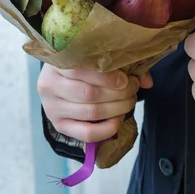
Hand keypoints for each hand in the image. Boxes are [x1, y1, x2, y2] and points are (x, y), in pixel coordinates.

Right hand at [38, 65, 152, 141]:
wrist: (59, 82)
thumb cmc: (81, 66)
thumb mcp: (94, 59)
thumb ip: (121, 66)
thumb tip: (146, 81)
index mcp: (55, 63)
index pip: (80, 70)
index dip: (108, 77)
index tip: (126, 79)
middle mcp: (48, 85)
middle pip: (88, 94)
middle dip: (118, 93)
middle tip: (133, 89)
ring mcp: (52, 108)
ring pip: (91, 112)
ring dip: (117, 108)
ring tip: (129, 101)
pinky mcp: (59, 126)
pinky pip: (87, 133)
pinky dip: (108, 128)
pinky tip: (118, 119)